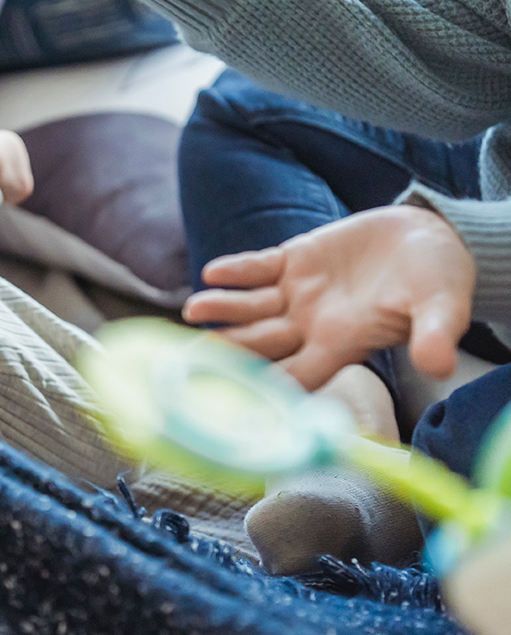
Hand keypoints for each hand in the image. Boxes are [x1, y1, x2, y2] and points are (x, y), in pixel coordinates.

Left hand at [181, 205, 474, 390]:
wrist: (431, 237)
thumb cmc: (439, 280)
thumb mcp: (443, 305)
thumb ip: (435, 333)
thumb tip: (440, 364)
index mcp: (342, 345)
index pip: (298, 375)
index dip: (269, 388)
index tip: (237, 398)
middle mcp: (311, 325)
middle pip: (262, 345)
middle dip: (229, 351)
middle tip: (192, 356)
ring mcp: (298, 294)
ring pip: (251, 308)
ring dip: (223, 309)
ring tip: (193, 309)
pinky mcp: (294, 260)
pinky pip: (258, 268)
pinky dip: (237, 270)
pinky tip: (212, 272)